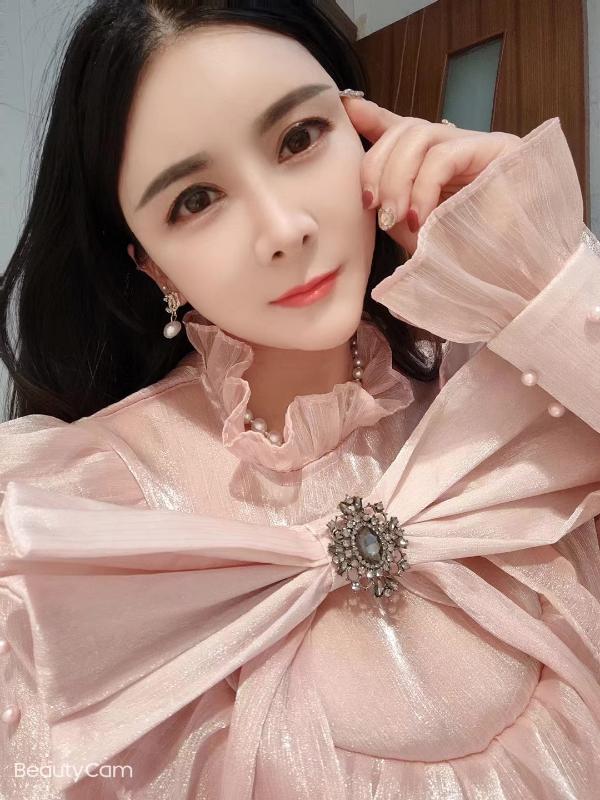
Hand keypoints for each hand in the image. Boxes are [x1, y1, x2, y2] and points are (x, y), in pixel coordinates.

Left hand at [339, 95, 520, 253]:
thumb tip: (369, 193)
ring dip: (397, 178)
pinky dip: (423, 186)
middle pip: (402, 130)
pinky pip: (444, 156)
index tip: (344, 108)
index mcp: (429, 162)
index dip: (371, 117)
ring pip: (420, 136)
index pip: (398, 129)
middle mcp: (451, 146)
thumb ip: (391, 207)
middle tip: (370, 205)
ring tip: (395, 217)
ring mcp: (474, 144)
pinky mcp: (497, 149)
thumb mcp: (414, 232)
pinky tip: (419, 216)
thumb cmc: (465, 256)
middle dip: (375, 166)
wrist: (514, 273)